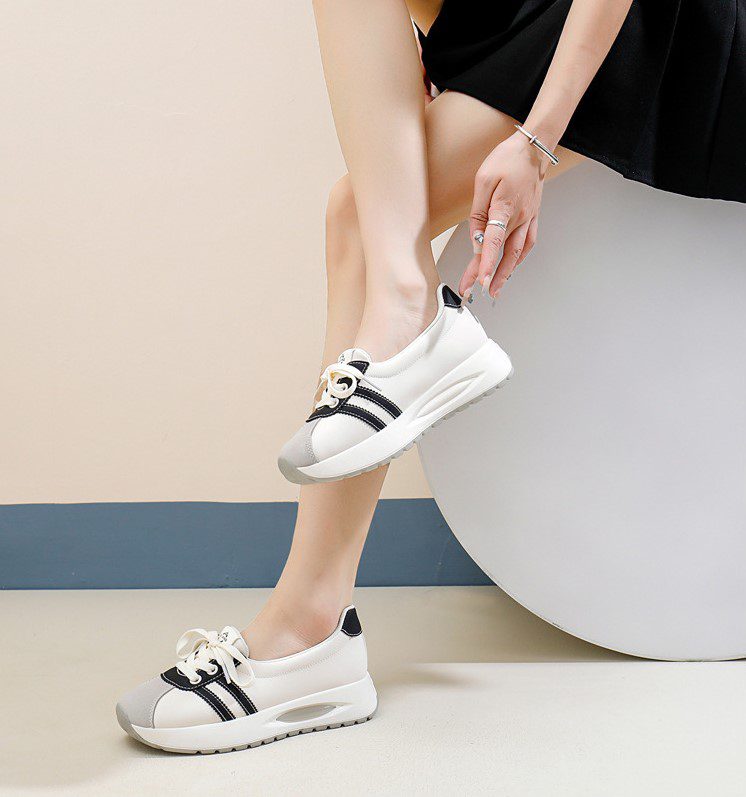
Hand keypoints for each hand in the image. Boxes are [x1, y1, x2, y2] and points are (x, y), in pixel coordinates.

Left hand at [459, 132, 546, 299]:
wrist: (533, 148)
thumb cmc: (507, 159)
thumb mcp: (483, 180)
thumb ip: (478, 213)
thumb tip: (476, 238)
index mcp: (505, 207)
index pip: (494, 242)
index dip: (486, 263)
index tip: (479, 280)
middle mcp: (520, 217)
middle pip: (503, 253)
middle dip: (489, 275)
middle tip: (476, 291)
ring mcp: (529, 218)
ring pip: (517, 252)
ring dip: (506, 273)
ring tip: (494, 289)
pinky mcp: (533, 217)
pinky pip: (527, 243)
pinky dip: (519, 259)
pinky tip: (511, 268)